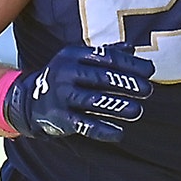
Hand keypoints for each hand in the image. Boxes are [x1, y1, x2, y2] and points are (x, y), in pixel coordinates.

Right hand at [2, 44, 153, 142]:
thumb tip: (132, 48)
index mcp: (73, 55)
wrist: (30, 100)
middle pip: (101, 78)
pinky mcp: (60, 117)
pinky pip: (84, 125)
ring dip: (118, 107)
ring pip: (94, 101)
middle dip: (127, 84)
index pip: (106, 57)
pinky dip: (103, 130)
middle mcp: (66, 73)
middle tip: (147, 90)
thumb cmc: (64, 77)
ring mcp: (62, 96)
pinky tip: (119, 133)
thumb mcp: (79, 60)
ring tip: (137, 111)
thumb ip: (105, 54)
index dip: (130, 64)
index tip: (150, 70)